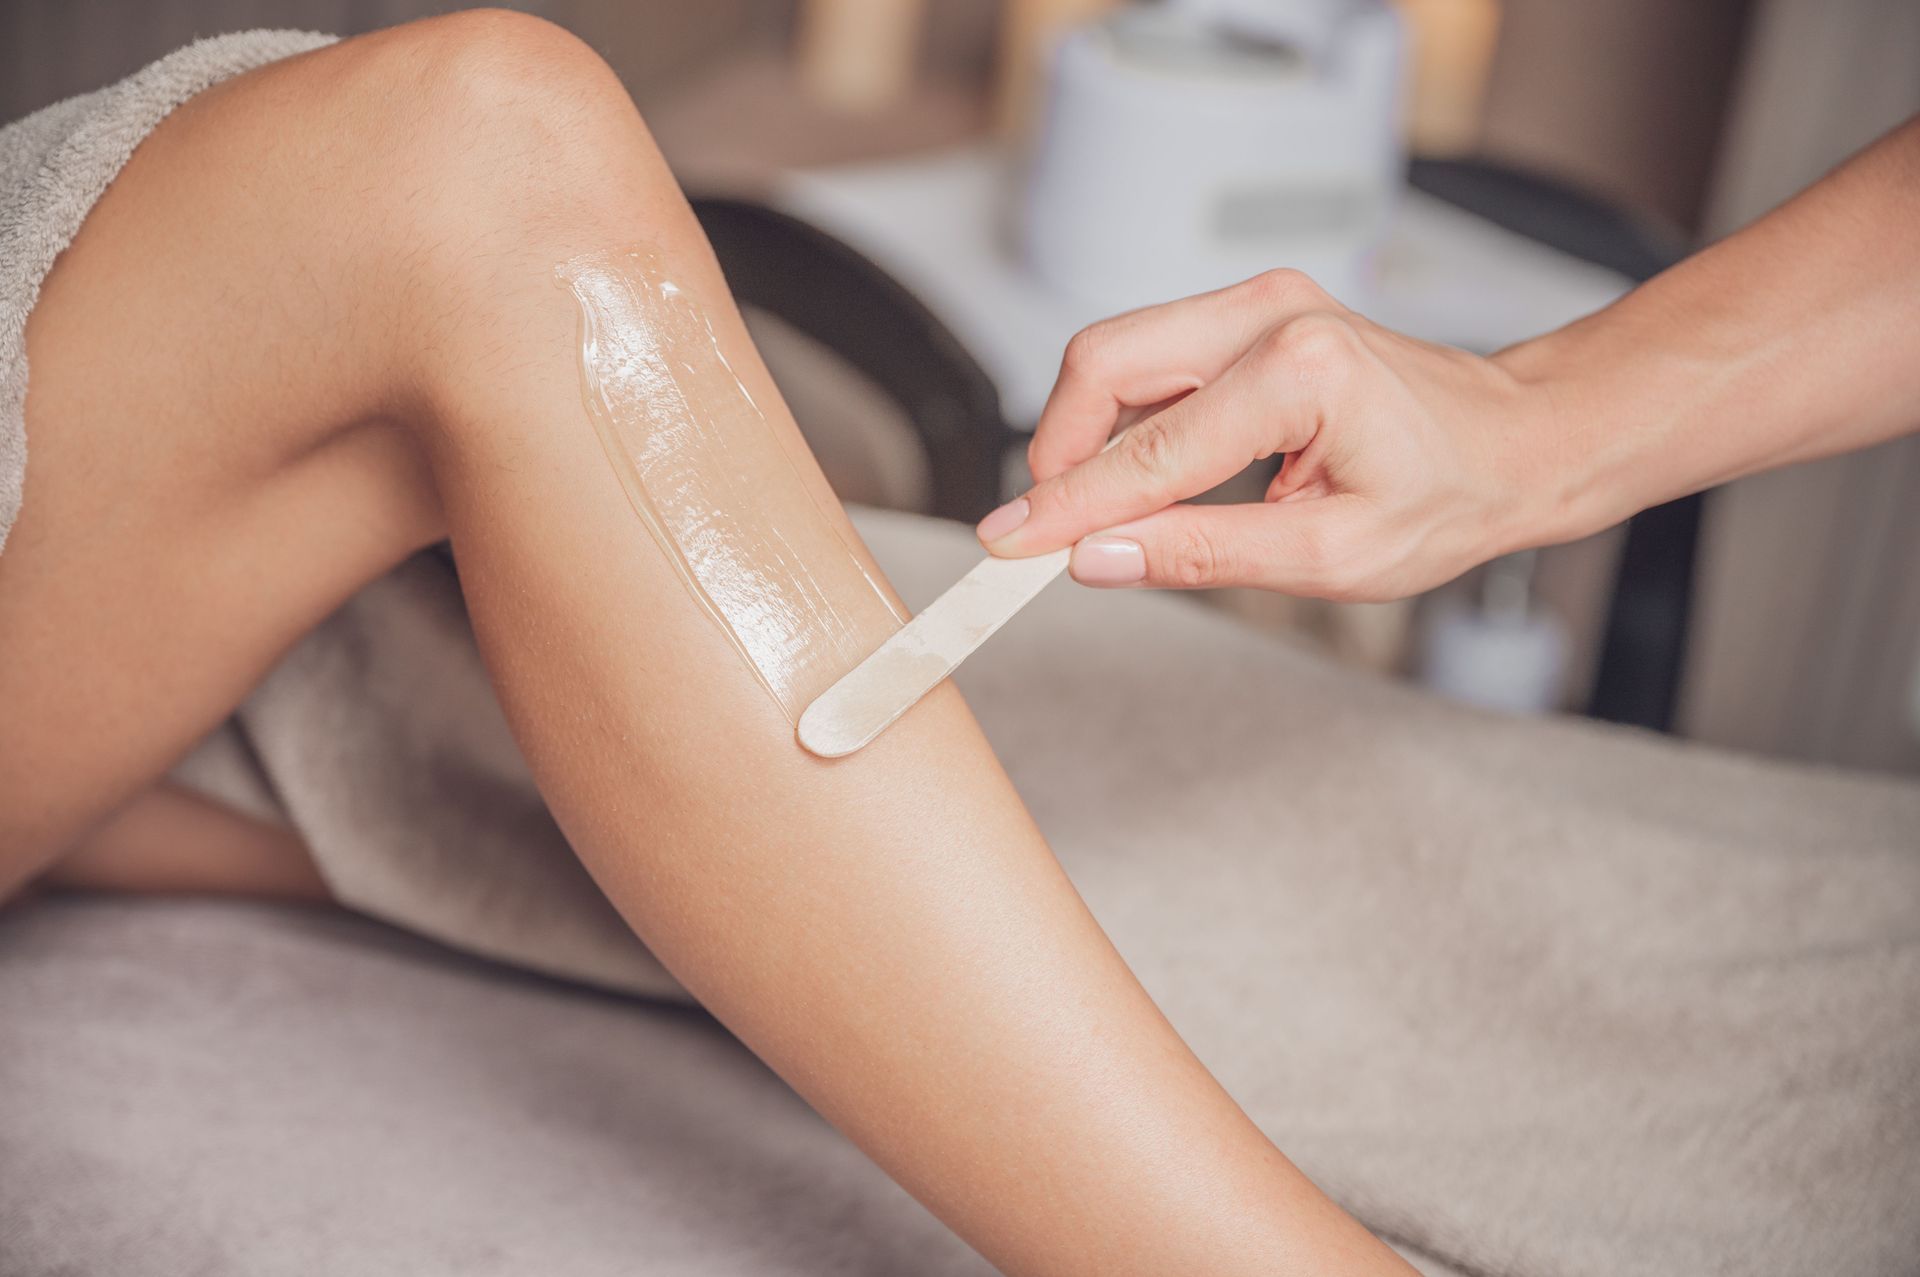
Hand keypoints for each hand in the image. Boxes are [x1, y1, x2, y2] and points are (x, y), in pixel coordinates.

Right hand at [974, 270, 1579, 600]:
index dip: (1067, 508)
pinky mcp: (1248, 310)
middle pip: (1102, 360)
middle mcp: (1270, 314)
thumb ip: (1204, 555)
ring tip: (1101, 511)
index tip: (1006, 547)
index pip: (1147, 451)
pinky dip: (1123, 418)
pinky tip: (1143, 477)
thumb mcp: (1332, 557)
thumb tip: (1098, 559)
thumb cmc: (1449, 496)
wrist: (1516, 439)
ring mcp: (1258, 301)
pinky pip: (1150, 355)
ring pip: (1116, 352)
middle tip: (1046, 528)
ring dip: (1086, 433)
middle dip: (1058, 450)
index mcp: (1301, 371)